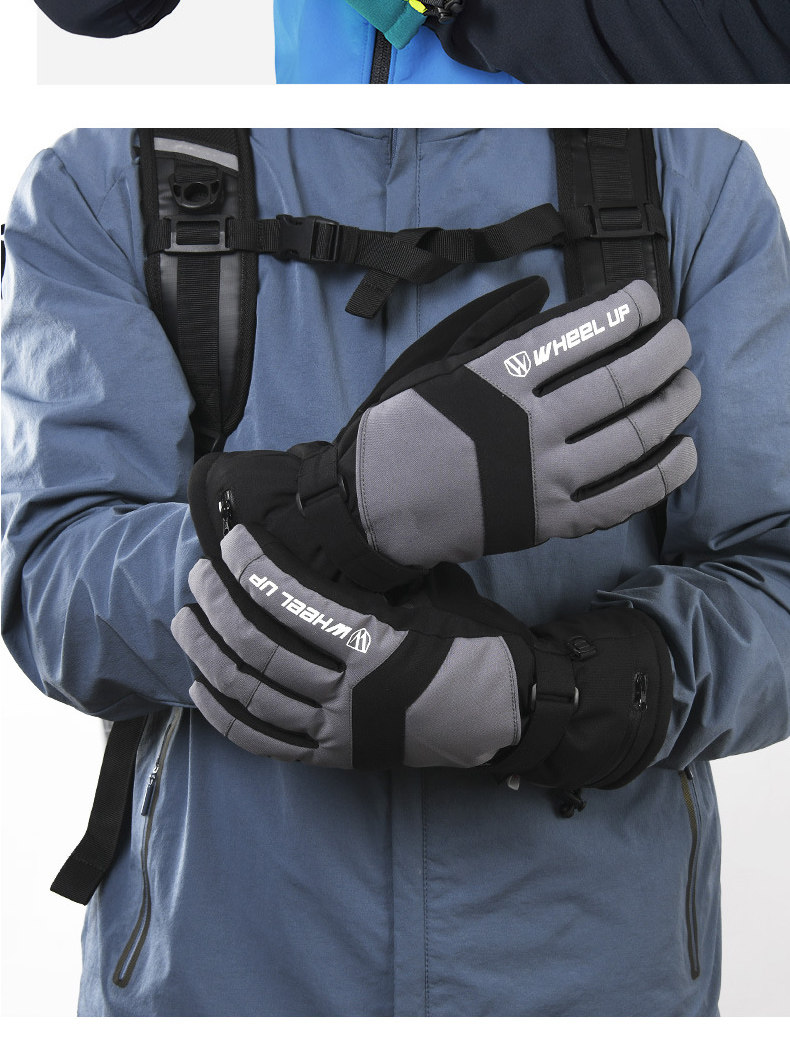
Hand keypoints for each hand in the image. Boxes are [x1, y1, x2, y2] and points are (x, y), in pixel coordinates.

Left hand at [172, 524, 672, 788]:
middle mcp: (351, 694)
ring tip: (185, 622)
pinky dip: (227, 717)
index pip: (297, 605)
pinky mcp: (335, 757)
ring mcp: (339, 730)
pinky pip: (266, 743)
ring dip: (211, 656)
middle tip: (197, 577)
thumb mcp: (435, 600)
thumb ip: (377, 584)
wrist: (507, 715)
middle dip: (221, 607)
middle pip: (264, 648)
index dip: (256, 571)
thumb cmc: (475, 645)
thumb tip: (325, 547)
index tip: (231, 544)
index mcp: (378, 648)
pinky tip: (201, 687)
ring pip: (255, 695)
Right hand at [189, 277, 698, 592]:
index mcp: (495, 379)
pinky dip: (662, 475)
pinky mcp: (549, 523)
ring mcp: (541, 479)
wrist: (374, 506)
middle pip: (618, 385)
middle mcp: (525, 427)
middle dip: (663, 354)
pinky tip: (684, 451)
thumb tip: (546, 293)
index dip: (625, 311)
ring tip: (688, 385)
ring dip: (672, 407)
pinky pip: (621, 499)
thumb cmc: (400, 426)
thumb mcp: (432, 358)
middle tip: (680, 338)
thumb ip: (490, 323)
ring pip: (630, 439)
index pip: (579, 335)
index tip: (647, 298)